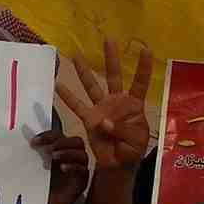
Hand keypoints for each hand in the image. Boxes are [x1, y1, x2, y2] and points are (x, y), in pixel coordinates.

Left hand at [31, 131, 88, 203]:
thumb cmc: (38, 185)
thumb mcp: (34, 166)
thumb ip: (33, 153)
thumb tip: (24, 136)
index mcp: (61, 150)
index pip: (60, 136)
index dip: (48, 136)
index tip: (33, 142)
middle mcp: (73, 157)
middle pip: (77, 141)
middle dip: (62, 142)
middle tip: (48, 149)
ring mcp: (80, 169)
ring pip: (82, 154)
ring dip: (67, 152)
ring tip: (53, 157)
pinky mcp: (82, 181)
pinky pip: (83, 170)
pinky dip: (73, 166)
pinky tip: (62, 168)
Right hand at [56, 40, 152, 168]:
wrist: (118, 165)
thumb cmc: (132, 151)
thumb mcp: (135, 141)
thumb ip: (122, 130)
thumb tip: (103, 122)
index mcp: (134, 105)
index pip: (140, 83)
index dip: (143, 68)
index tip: (146, 49)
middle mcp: (117, 102)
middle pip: (114, 76)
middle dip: (111, 58)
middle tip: (109, 38)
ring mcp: (102, 108)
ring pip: (92, 86)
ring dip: (84, 71)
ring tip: (76, 54)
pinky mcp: (89, 119)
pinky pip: (77, 106)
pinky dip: (67, 97)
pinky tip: (58, 85)